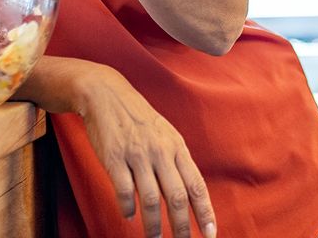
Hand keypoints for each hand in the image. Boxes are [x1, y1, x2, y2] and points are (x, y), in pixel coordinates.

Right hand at [78, 66, 217, 237]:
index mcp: (177, 147)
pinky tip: (129, 215)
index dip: (205, 212)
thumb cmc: (139, 118)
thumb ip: (177, 161)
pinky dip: (128, 207)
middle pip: (177, 197)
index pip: (196, 185)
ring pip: (151, 199)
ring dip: (153, 225)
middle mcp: (161, 151)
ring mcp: (137, 154)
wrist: (107, 95)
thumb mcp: (166, 134)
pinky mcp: (114, 157)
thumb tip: (189, 194)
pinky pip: (124, 190)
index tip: (210, 233)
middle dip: (182, 227)